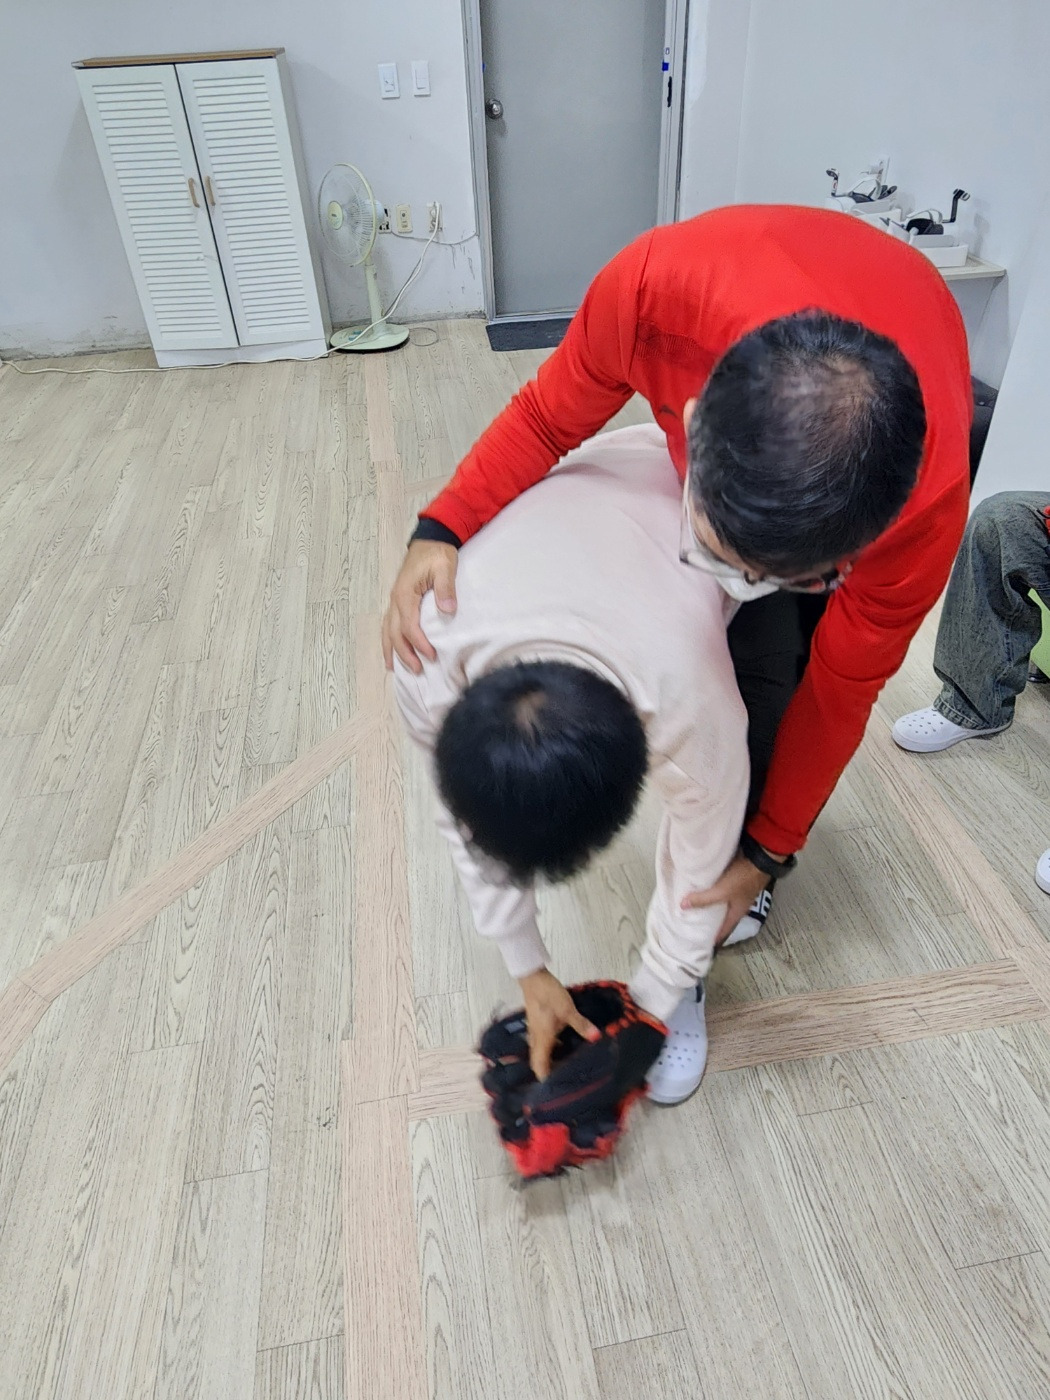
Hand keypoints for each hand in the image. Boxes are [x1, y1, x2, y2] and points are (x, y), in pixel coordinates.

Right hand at [381, 541, 458, 672]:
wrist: (429, 538)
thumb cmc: (437, 553)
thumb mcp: (445, 566)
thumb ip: (446, 588)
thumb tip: (447, 610)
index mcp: (405, 594)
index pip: (409, 626)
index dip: (419, 643)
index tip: (432, 656)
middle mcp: (395, 600)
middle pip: (395, 633)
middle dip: (404, 654)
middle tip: (418, 670)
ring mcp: (394, 600)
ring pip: (387, 630)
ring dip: (391, 650)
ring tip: (394, 669)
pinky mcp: (398, 600)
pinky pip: (389, 624)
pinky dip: (388, 639)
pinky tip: (392, 650)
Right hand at [518, 968, 598, 1080]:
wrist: (534, 978)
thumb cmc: (549, 995)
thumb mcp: (568, 1010)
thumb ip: (582, 1025)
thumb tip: (597, 1038)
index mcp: (542, 1040)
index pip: (540, 1067)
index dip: (546, 1080)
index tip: (557, 1091)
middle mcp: (537, 1039)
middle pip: (539, 1063)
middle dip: (550, 1073)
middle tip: (566, 1080)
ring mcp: (536, 1032)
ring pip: (541, 1053)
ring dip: (552, 1061)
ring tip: (568, 1066)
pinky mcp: (538, 1025)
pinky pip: (544, 1043)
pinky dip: (553, 1049)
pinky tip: (566, 1046)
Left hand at [681, 852, 773, 944]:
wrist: (760, 857)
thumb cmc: (743, 879)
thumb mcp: (722, 892)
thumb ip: (704, 899)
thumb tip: (683, 907)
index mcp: (737, 912)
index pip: (724, 930)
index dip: (714, 938)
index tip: (703, 945)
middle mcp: (737, 904)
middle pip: (721, 916)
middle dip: (708, 919)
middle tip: (692, 923)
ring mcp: (737, 891)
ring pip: (720, 901)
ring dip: (708, 902)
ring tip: (693, 904)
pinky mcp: (734, 878)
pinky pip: (719, 887)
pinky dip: (710, 888)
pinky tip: (701, 885)